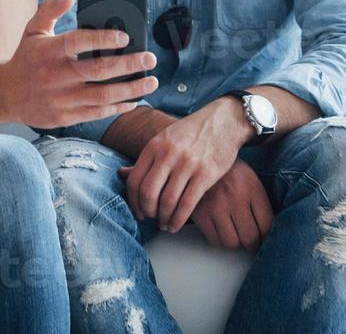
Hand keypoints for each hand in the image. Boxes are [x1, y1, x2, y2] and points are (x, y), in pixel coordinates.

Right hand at [0, 0, 158, 128]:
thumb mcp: (32, 30)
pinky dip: (118, 107)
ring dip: (131, 89)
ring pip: (102, 96)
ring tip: (151, 80)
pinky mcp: (65, 117)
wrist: (4, 94)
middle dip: (128, 65)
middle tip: (149, 58)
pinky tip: (134, 100)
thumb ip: (50, 11)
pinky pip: (97, 113)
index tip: (126, 36)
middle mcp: (55, 76)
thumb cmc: (25, 58)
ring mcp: (60, 99)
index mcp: (48, 52)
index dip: (102, 39)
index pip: (78, 42)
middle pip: (98, 71)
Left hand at [117, 97, 249, 232]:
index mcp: (154, 145)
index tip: (138, 212)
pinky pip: (187, 203)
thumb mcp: (165, 138)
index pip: (134, 181)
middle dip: (148, 212)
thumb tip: (121, 174)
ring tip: (165, 224)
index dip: (134, 202)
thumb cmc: (192, 132)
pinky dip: (178, 219)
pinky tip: (176, 224)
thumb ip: (147, 158)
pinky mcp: (206, 173)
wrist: (224, 120)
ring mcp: (188, 163)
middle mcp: (168, 154)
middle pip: (148, 193)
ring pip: (167, 201)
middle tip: (152, 218)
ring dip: (164, 219)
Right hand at [186, 160, 273, 251]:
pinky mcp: (200, 213)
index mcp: (251, 187)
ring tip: (235, 234)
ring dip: (235, 242)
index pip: (266, 225)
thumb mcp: (250, 179)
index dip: (267, 238)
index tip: (265, 240)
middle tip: (251, 244)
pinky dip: (219, 240)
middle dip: (252, 245)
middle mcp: (235, 197)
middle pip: (250, 237)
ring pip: (231, 242)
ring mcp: (216, 205)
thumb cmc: (229, 172)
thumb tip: (267, 233)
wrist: (201, 156)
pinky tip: (221, 230)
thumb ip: (260, 203)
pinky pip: (214, 239)